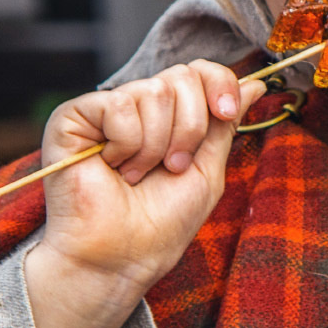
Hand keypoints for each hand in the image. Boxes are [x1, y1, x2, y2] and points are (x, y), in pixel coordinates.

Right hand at [25, 60, 264, 327]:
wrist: (122, 258)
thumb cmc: (161, 223)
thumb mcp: (208, 169)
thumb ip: (225, 124)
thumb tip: (255, 84)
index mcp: (167, 114)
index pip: (199, 70)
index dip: (218, 83)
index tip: (224, 113)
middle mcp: (136, 104)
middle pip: (181, 76)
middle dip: (189, 128)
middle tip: (172, 166)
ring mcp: (104, 108)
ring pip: (153, 92)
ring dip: (156, 146)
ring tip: (137, 174)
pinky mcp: (73, 116)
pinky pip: (119, 106)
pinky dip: (127, 144)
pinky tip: (113, 167)